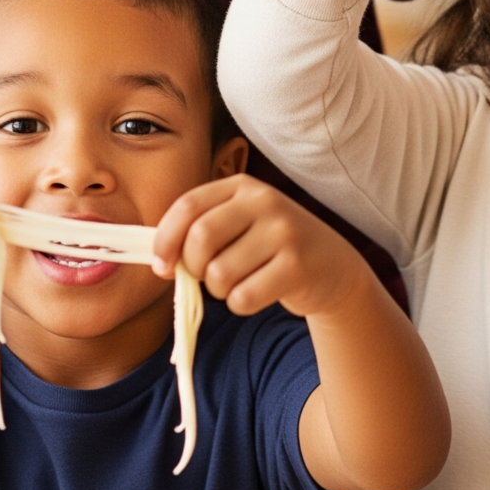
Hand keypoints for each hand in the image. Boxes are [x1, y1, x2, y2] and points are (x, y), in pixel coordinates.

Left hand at [151, 174, 368, 318]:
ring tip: (241, 281)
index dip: (165, 239)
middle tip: (207, 275)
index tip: (161, 266)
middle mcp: (265, 201)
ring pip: (219, 274)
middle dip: (193, 268)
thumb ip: (200, 231)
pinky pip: (243, 297)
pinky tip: (260, 291)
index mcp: (243, 186)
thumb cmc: (270, 247)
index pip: (188, 205)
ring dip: (220, 290)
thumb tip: (157, 260)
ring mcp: (284, 231)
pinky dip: (241, 303)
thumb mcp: (240, 224)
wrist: (332, 266)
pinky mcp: (296, 265)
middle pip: (200, 239)